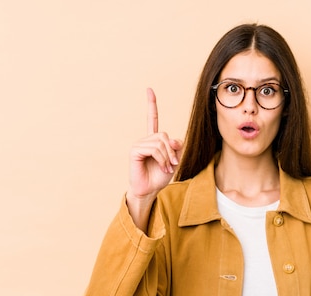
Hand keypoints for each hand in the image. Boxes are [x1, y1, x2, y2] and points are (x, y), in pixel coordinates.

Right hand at [126, 88, 183, 229]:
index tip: (149, 90)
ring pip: (160, 142)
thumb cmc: (160, 176)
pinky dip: (161, 158)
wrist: (150, 190)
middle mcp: (145, 140)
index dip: (151, 105)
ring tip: (166, 167)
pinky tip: (160, 166)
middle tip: (173, 163)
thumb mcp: (173, 160)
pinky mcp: (134, 151)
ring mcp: (139, 144)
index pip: (152, 119)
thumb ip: (176, 147)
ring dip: (167, 156)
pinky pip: (153, 148)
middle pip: (164, 135)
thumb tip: (173, 139)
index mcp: (153, 140)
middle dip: (172, 150)